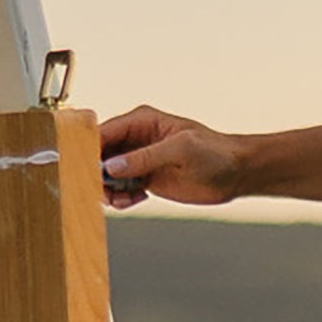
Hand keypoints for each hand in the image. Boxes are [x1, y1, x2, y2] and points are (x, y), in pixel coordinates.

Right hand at [97, 106, 248, 209]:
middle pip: (100, 155)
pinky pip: (121, 188)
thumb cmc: (215, 152)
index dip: (90, 150)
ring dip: (109, 189)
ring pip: (107, 175)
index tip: (86, 169)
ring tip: (122, 198)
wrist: (235, 173)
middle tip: (103, 190)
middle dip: (97, 174)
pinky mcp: (146, 178)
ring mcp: (140, 159)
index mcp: (142, 121)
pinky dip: (121, 197)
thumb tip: (112, 166)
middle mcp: (137, 139)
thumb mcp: (180, 150)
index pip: (104, 132)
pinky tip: (134, 199)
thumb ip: (145, 157)